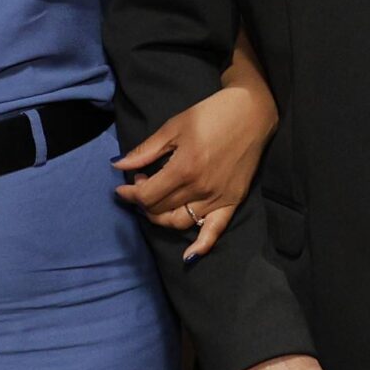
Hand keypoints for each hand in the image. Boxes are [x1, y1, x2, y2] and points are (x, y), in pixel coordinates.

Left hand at [112, 83, 274, 259]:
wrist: (251, 112)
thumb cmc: (211, 114)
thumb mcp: (173, 127)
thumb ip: (146, 151)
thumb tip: (118, 165)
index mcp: (183, 169)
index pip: (147, 195)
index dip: (130, 193)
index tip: (124, 185)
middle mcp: (200, 189)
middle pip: (160, 210)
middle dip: (143, 201)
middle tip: (142, 184)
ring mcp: (217, 198)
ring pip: (180, 222)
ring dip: (161, 218)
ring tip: (156, 204)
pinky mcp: (232, 201)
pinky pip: (215, 230)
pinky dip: (201, 246)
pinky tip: (189, 257)